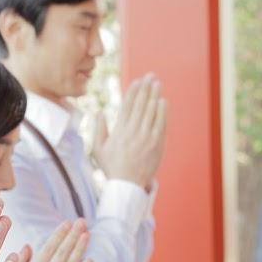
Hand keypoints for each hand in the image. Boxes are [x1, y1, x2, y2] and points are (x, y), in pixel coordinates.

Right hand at [93, 72, 167, 187]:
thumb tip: (99, 112)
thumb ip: (99, 130)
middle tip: (150, 76)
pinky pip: (161, 124)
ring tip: (157, 84)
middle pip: (141, 105)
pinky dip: (162, 112)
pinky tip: (163, 101)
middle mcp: (133, 132)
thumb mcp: (98, 149)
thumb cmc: (111, 167)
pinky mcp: (157, 144)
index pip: (127, 106)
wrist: (127, 185)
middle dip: (146, 88)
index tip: (137, 81)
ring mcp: (146, 138)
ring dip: (155, 96)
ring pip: (151, 112)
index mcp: (119, 131)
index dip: (133, 91)